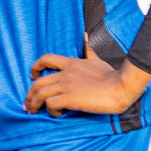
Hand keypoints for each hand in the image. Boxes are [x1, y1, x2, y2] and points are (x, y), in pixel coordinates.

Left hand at [25, 43, 150, 115]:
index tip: (32, 76)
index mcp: (71, 64)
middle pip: (38, 82)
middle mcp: (65, 74)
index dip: (35, 67)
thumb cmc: (113, 75)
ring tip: (33, 111)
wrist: (123, 86)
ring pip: (40, 93)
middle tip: (28, 104)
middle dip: (30, 94)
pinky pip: (50, 104)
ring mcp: (66, 86)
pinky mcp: (70, 99)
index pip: (46, 59)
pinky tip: (57, 113)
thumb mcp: (97, 60)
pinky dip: (50, 110)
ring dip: (34, 104)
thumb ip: (88, 51)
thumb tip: (86, 36)